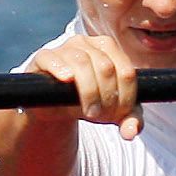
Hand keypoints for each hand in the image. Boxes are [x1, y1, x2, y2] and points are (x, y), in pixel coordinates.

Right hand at [27, 34, 144, 139]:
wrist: (55, 107)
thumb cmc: (88, 102)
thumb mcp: (112, 112)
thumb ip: (129, 120)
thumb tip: (131, 132)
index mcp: (109, 49)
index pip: (126, 72)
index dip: (125, 98)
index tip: (116, 116)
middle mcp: (88, 43)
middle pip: (106, 68)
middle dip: (106, 98)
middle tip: (99, 116)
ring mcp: (64, 48)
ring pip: (82, 62)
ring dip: (89, 92)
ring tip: (88, 112)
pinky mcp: (43, 57)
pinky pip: (52, 58)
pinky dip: (60, 68)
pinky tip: (67, 79)